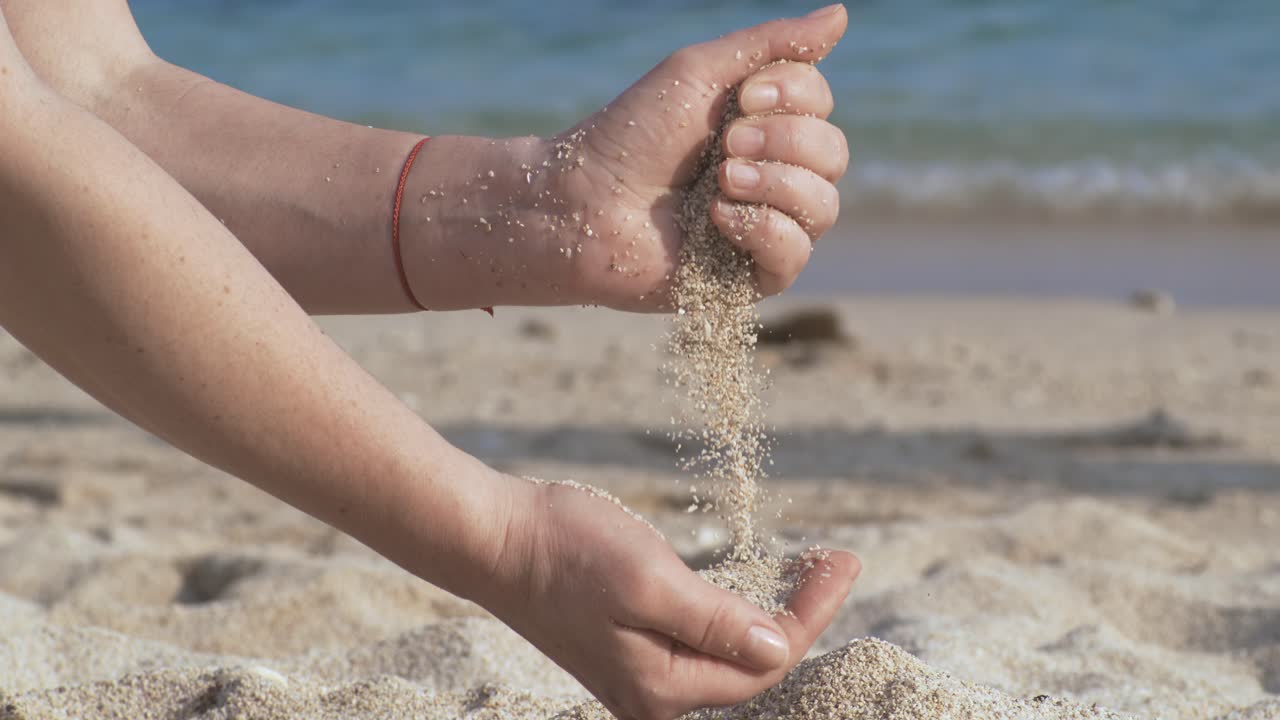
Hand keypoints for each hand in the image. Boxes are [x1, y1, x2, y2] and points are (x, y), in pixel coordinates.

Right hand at [478, 479, 859, 719]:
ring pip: (728, 652)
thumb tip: (778, 648)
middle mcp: (653, 694)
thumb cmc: (566, 551)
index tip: (843, 561)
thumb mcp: (649, 579)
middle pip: (752, 665)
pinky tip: (750, 583)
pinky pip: (700, 640)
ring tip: (806, 567)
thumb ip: (716, 622)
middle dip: (800, 613)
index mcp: (662, 687)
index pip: (765, 661)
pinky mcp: (627, 647)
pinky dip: (734, 610)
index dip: (812, 613)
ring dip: (771, 610)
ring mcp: (638, 673)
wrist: (494, 539)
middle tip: (835, 559)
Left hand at [548, 5, 849, 310]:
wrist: (584, 201)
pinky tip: (716, 219)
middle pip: (833, 155)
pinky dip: (762, 229)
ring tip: (721, 180)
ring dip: (775, 184)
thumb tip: (842, 14)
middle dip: (785, 142)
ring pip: (824, 206)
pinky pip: (794, 256)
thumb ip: (771, 45)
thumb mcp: (699, 72)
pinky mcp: (749, 277)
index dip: (794, 96)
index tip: (742, 98)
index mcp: (764, 124)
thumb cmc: (632, 134)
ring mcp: (766, 227)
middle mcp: (774, 175)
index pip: (822, 105)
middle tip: (726, 144)